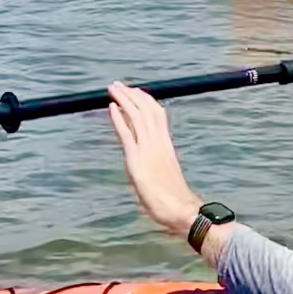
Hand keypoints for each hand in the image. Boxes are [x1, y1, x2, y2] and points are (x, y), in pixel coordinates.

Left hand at [107, 83, 202, 237]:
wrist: (180, 209)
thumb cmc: (174, 198)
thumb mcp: (164, 174)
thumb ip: (155, 162)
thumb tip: (147, 161)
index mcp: (165, 144)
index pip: (156, 114)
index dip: (145, 100)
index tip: (135, 91)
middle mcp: (157, 142)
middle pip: (145, 110)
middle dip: (132, 95)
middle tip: (119, 84)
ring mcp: (147, 149)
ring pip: (136, 116)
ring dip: (124, 100)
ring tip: (113, 88)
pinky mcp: (136, 160)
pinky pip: (127, 134)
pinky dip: (119, 118)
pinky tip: (112, 107)